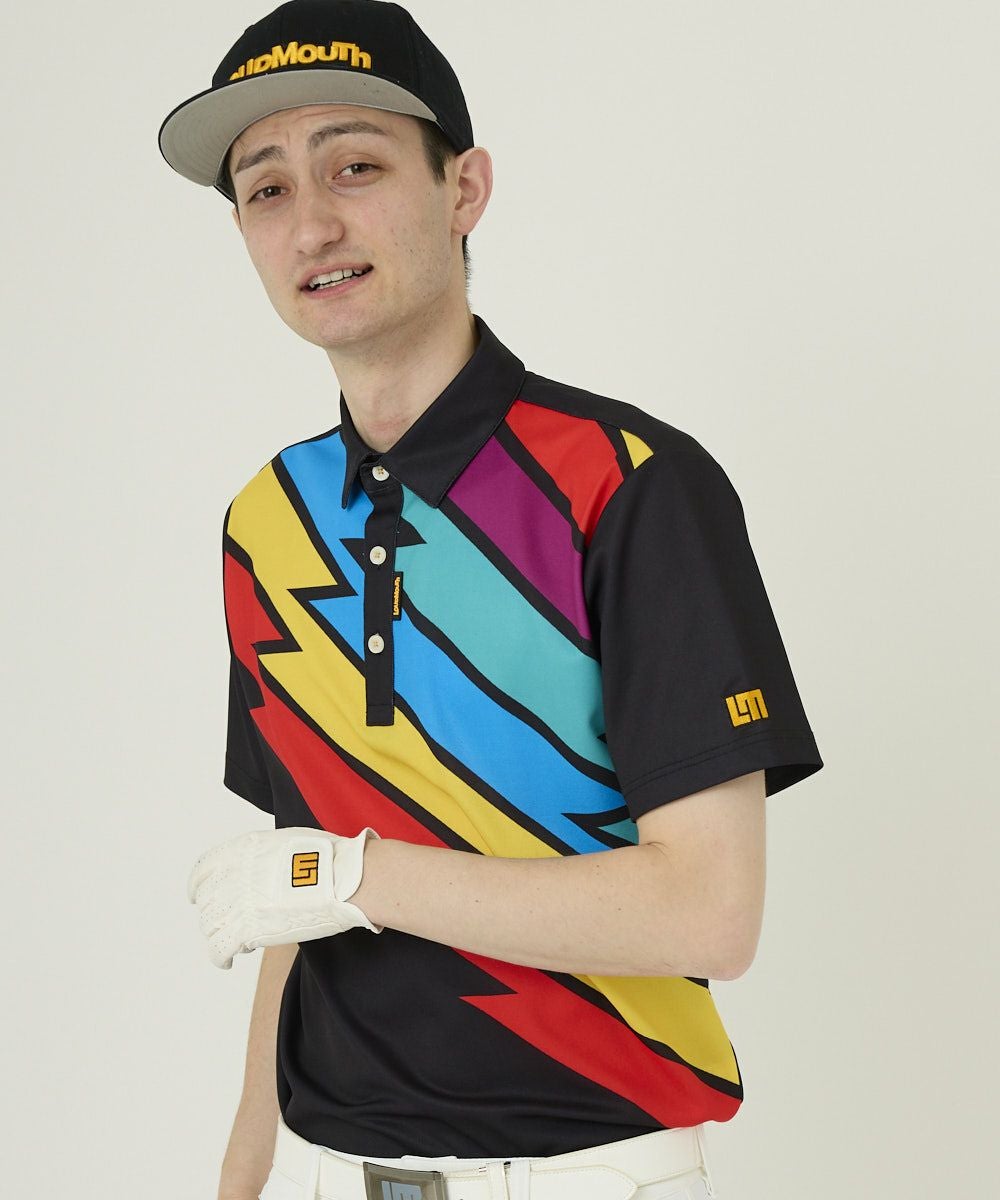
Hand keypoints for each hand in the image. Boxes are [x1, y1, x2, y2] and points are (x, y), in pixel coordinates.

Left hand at [187, 826, 381, 968]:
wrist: (343, 878)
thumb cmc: (330, 859)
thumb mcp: (287, 842)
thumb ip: (266, 856)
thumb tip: (267, 867)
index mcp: (243, 849)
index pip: (204, 869)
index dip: (198, 886)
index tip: (198, 895)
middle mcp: (234, 873)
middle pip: (208, 901)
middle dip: (214, 914)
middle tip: (226, 924)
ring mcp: (239, 902)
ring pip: (210, 926)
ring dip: (219, 935)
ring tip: (234, 943)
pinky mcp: (247, 929)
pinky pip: (219, 949)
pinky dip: (220, 958)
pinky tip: (227, 962)